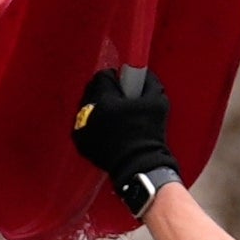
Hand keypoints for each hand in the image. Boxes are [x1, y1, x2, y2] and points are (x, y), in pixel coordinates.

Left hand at [71, 66, 182, 213]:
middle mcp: (89, 113)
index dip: (116, 78)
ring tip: (116, 118)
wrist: (140, 166)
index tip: (124, 86)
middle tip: (121, 102)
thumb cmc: (149, 135)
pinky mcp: (81, 142)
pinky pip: (84, 124)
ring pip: (87, 107)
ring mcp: (83, 129)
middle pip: (92, 90)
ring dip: (99, 107)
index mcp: (106, 101)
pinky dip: (94, 124)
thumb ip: (149, 81)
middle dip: (105, 92)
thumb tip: (142, 73)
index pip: (103, 76)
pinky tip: (109, 131)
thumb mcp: (158, 102)